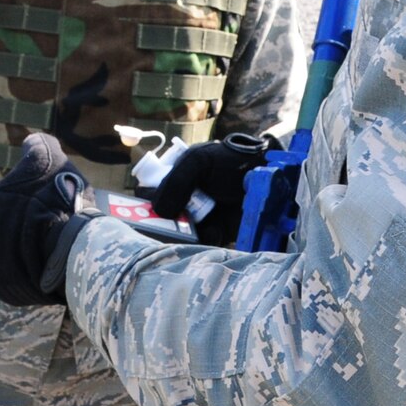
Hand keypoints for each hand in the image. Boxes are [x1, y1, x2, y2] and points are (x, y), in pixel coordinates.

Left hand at [0, 133, 86, 305]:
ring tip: (41, 232)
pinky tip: (45, 254)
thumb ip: (36, 145)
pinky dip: (24, 264)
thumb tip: (32, 142)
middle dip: (1, 217)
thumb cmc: (55, 198)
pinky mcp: (6, 292)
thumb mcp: (48, 157)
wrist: (73, 250)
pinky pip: (10, 273)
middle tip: (31, 210)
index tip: (8, 189)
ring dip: (11, 241)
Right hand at [150, 134, 272, 245]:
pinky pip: (202, 244)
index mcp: (171, 183)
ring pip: (178, 236)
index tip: (140, 214)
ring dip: (179, 237)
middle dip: (157, 228)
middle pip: (158, 222)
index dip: (141, 207)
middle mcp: (180, 204)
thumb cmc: (228, 161)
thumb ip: (176, 181)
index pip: (147, 198)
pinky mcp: (216, 234)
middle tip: (158, 231)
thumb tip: (159, 210)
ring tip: (186, 232)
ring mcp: (197, 221)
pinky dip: (204, 240)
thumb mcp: (197, 161)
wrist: (265, 171)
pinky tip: (213, 229)